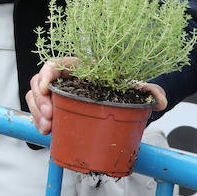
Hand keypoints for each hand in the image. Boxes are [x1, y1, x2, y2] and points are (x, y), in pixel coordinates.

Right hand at [26, 59, 167, 133]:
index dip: (46, 74)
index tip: (47, 88)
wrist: (122, 102)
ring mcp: (57, 94)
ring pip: (36, 98)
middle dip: (40, 100)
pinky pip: (40, 111)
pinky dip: (39, 121)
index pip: (53, 64)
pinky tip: (47, 131)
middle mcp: (64, 79)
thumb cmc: (123, 91)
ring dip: (37, 113)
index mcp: (78, 67)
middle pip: (39, 83)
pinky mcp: (56, 108)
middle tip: (50, 116)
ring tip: (47, 128)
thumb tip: (160, 100)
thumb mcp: (136, 89)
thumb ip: (149, 91)